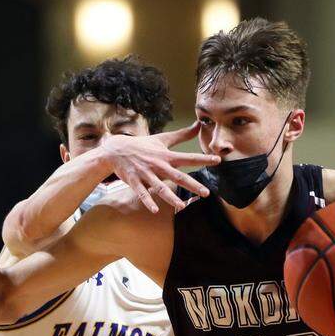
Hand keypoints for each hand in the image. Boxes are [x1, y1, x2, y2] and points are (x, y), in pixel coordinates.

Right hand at [100, 122, 219, 212]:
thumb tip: (198, 125)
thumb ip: (182, 135)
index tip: (217, 161)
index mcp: (166, 156)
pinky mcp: (135, 181)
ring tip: (182, 206)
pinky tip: (154, 210)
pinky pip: (142, 193)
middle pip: (178, 176)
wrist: (117, 149)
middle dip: (192, 184)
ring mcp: (146, 174)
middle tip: (206, 193)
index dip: (203, 159)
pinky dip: (148, 201)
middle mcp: (158, 165)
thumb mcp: (163, 139)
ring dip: (171, 197)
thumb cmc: (143, 145)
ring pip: (160, 188)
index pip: (188, 158)